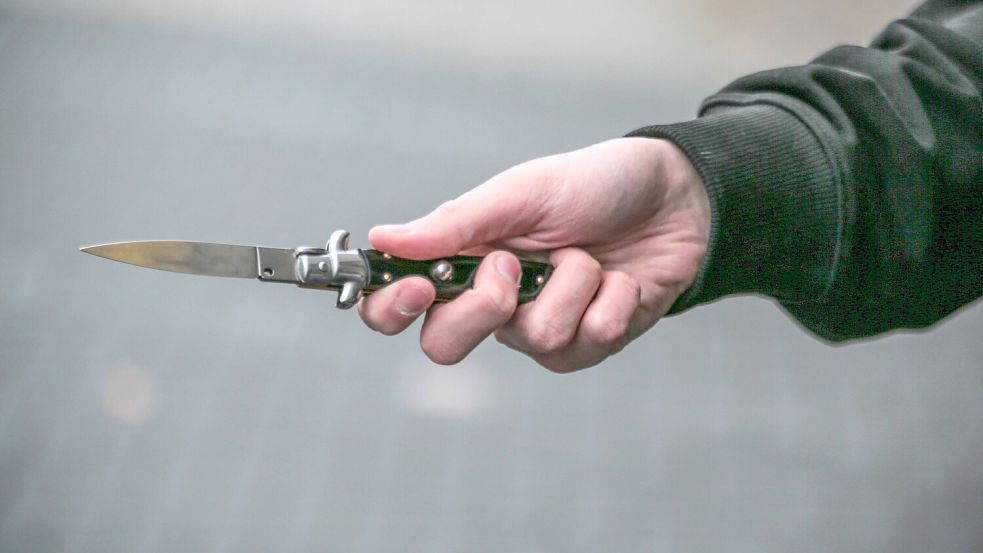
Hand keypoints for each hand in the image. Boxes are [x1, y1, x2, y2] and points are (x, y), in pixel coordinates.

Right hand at [358, 137, 710, 371]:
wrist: (674, 198)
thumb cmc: (592, 186)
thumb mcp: (521, 191)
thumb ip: (455, 224)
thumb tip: (383, 239)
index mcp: (462, 260)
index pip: (396, 306)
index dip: (390, 309)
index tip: (416, 290)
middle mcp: (492, 303)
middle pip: (445, 346)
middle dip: (485, 304)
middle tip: (513, 264)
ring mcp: (539, 329)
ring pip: (534, 339)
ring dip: (572, 285)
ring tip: (588, 256)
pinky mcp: (588, 345)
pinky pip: (588, 342)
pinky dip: (612, 301)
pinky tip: (620, 280)